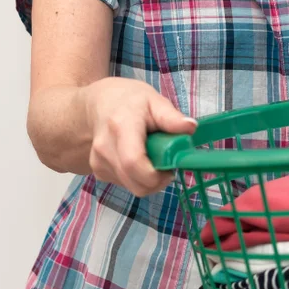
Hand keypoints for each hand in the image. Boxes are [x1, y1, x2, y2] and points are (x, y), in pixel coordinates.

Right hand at [83, 78, 196, 196]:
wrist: (101, 105)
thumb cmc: (132, 102)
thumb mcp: (155, 101)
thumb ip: (171, 117)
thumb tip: (190, 127)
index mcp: (121, 127)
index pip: (133, 162)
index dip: (155, 175)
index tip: (171, 169)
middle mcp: (106, 147)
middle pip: (134, 182)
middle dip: (158, 181)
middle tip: (168, 165)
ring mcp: (98, 162)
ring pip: (132, 187)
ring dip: (149, 180)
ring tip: (153, 157)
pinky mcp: (98, 171)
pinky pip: (126, 185)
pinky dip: (138, 178)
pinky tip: (140, 159)